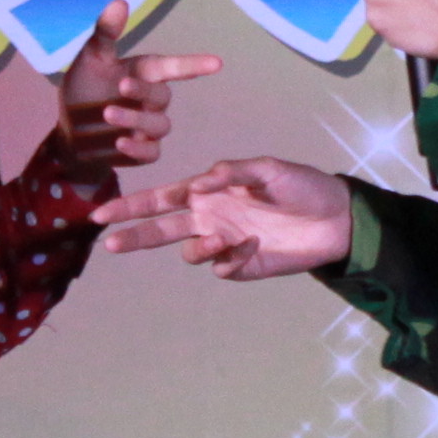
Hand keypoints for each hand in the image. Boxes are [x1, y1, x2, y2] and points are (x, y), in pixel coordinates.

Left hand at [51, 0, 220, 174]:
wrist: (68, 131)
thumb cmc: (83, 89)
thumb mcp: (90, 59)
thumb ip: (105, 33)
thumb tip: (120, 1)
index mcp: (143, 73)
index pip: (172, 67)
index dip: (193, 65)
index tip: (217, 63)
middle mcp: (150, 100)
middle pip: (162, 96)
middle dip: (143, 92)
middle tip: (120, 87)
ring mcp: (148, 127)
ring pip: (159, 125)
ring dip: (134, 119)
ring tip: (106, 114)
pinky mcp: (142, 151)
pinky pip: (151, 153)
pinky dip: (137, 149)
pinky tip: (119, 143)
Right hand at [91, 156, 353, 278]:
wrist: (336, 218)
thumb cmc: (302, 186)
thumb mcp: (268, 169)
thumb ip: (231, 172)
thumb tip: (196, 184)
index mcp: (209, 192)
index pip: (162, 198)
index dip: (131, 206)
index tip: (102, 213)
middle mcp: (210, 218)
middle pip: (161, 231)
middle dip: (134, 236)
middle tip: (109, 243)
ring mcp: (225, 244)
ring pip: (190, 253)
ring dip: (199, 248)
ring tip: (223, 239)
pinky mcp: (243, 266)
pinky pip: (221, 269)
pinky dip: (231, 259)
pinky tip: (253, 245)